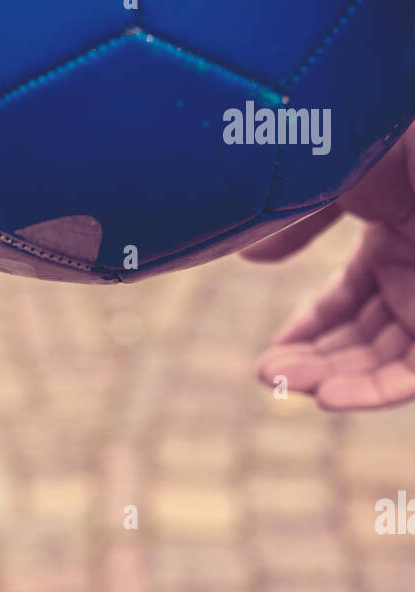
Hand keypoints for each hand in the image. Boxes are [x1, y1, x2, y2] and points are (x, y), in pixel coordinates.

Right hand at [248, 125, 414, 409]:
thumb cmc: (396, 138)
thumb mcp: (338, 177)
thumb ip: (296, 223)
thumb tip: (250, 258)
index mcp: (398, 233)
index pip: (350, 299)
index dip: (310, 329)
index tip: (271, 350)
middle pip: (365, 338)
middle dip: (314, 361)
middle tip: (267, 376)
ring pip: (385, 362)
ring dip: (332, 379)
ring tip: (284, 384)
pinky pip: (412, 375)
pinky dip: (373, 392)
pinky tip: (327, 397)